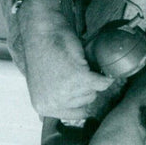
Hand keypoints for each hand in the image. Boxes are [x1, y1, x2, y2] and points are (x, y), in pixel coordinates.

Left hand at [18, 0, 112, 121]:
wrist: (41, 31)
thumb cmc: (42, 51)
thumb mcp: (43, 83)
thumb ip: (55, 98)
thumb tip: (79, 112)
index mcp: (43, 106)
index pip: (75, 114)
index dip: (81, 98)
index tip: (81, 86)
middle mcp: (53, 103)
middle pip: (86, 101)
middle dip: (85, 84)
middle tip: (74, 68)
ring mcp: (65, 91)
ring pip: (94, 91)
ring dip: (91, 76)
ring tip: (77, 63)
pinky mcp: (78, 78)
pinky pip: (102, 82)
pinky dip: (104, 74)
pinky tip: (94, 64)